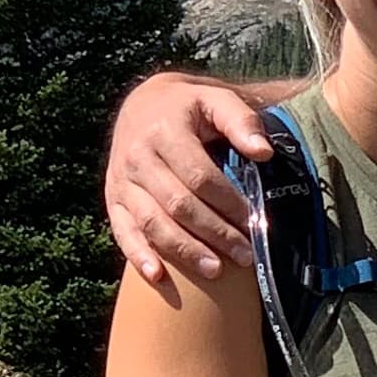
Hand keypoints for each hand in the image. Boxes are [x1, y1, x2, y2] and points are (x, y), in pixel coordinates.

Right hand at [107, 72, 277, 285]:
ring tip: (215, 270)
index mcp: (164, 131)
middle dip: (214, 233)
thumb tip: (264, 152)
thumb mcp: (215, 100)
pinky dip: (138, 256)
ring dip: (184, 251)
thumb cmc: (189, 107)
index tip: (254, 222)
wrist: (143, 104)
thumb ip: (241, 120)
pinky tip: (158, 276)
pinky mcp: (113, 199)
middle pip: (178, 204)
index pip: (199, 176)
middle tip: (245, 255)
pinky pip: (122, 231)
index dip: (228, 203)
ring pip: (152, 223)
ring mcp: (121, 181)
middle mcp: (137, 157)